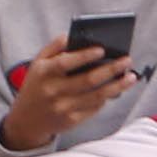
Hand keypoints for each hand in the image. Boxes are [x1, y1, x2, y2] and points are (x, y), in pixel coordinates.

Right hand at [0, 37, 133, 150]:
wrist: (26, 120)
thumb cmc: (37, 85)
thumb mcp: (38, 63)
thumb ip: (54, 47)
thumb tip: (73, 35)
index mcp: (43, 73)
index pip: (66, 62)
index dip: (85, 56)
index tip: (103, 49)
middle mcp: (52, 91)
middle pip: (88, 80)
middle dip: (111, 69)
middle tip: (127, 60)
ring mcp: (62, 107)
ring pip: (97, 96)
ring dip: (117, 86)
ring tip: (131, 76)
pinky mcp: (71, 120)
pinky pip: (95, 108)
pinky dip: (107, 97)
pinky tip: (117, 89)